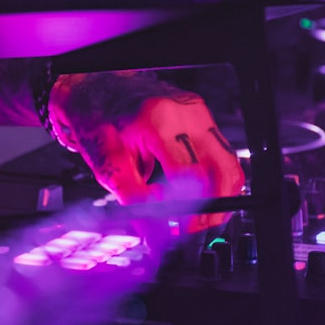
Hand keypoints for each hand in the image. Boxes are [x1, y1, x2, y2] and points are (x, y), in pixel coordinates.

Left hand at [47, 72, 244, 230]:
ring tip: (191, 213)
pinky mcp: (202, 117)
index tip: (180, 231)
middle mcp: (187, 113)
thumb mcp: (109, 166)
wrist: (96, 88)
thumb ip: (136, 202)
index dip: (191, 210)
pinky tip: (190, 192)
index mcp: (160, 121)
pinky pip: (220, 154)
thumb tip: (156, 235)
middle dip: (213, 207)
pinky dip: (211, 179)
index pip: (192, 175)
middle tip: (191, 228)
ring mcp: (199, 113)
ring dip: (216, 194)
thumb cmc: (97, 119)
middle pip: (222, 170)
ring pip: (229, 164)